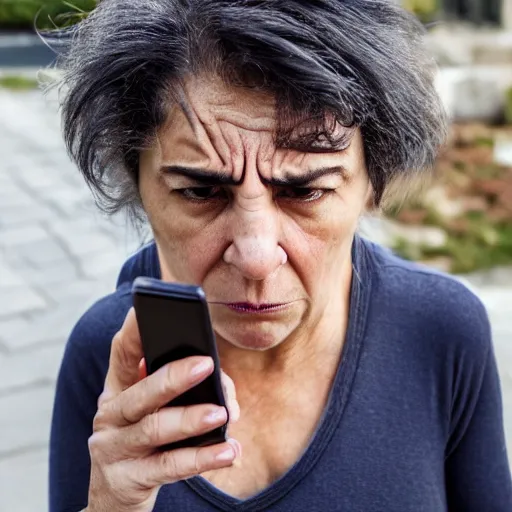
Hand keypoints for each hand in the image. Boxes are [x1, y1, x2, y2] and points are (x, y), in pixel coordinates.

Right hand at [86, 308, 240, 511]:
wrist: (115, 497)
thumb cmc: (144, 442)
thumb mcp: (150, 412)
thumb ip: (175, 392)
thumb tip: (220, 393)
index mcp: (118, 392)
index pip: (121, 355)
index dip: (132, 332)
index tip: (144, 310)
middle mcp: (109, 416)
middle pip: (140, 394)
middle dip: (173, 377)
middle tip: (206, 364)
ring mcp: (113, 450)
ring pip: (154, 429)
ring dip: (190, 420)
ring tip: (222, 413)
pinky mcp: (127, 480)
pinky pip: (169, 468)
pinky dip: (202, 458)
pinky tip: (229, 451)